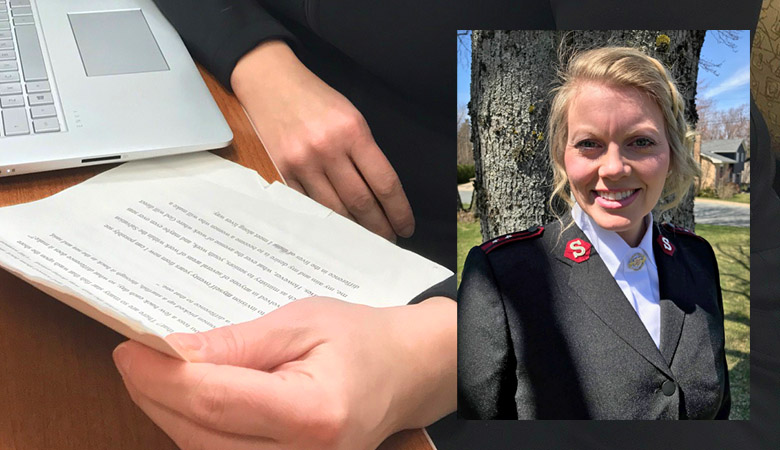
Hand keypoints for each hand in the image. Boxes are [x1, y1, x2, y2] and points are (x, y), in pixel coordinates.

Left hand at [112, 297, 455, 449]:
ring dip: (169, 413)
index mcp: (313, 414)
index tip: (131, 349)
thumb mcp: (301, 323)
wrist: (405, 372)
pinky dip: (194, 428)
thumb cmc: (362, 341)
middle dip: (154, 395)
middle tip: (134, 355)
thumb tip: (174, 353)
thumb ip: (236, 343)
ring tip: (156, 372)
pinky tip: (187, 398)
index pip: (215, 402)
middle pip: (199, 435)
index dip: (162, 377)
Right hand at [230, 41, 413, 241]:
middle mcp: (328, 149)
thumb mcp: (351, 116)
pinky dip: (324, 220)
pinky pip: (308, 205)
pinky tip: (336, 229)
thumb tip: (380, 194)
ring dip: (353, 229)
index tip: (406, 227)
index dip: (398, 210)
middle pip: (361, 201)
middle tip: (388, 241)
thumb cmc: (316, 99)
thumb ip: (365, 152)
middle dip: (379, 227)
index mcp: (353, 132)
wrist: (270, 81)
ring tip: (365, 240)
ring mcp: (302, 162)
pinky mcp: (282, 170)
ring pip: (334, 209)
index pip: (384, 182)